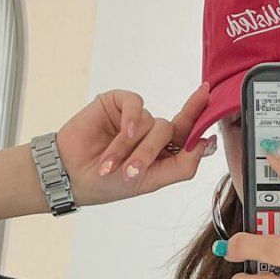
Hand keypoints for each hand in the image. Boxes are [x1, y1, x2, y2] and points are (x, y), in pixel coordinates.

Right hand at [54, 82, 217, 206]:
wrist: (70, 176)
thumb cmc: (108, 183)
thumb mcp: (150, 181)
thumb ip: (182, 166)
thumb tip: (206, 144)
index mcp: (163, 151)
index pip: (187, 131)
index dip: (199, 114)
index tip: (208, 95)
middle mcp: (151, 132)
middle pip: (169, 131)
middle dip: (149, 153)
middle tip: (130, 172)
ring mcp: (134, 117)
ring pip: (150, 121)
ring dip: (129, 146)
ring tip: (109, 163)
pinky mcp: (117, 103)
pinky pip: (135, 103)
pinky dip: (131, 118)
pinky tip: (122, 131)